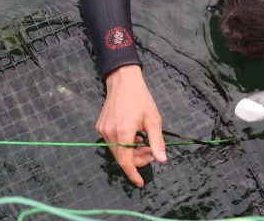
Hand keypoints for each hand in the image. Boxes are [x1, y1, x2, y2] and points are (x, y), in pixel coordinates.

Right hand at [97, 65, 166, 186]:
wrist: (123, 81)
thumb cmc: (140, 98)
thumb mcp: (153, 119)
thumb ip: (156, 141)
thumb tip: (162, 160)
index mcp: (123, 132)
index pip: (126, 162)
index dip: (133, 174)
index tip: (141, 183)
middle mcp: (110, 133)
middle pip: (122, 158)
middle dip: (137, 159)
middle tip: (151, 152)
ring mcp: (103, 130)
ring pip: (117, 151)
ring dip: (131, 151)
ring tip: (143, 140)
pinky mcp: (101, 127)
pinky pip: (112, 143)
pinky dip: (123, 144)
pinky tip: (133, 135)